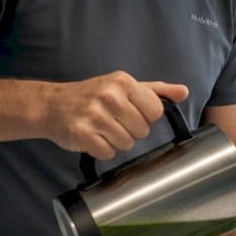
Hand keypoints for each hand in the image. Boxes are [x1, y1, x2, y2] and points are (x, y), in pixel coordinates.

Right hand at [41, 70, 187, 159]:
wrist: (51, 105)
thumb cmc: (91, 95)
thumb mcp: (123, 85)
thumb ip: (155, 90)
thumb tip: (184, 92)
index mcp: (123, 82)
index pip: (156, 111)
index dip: (146, 117)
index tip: (131, 112)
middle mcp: (109, 96)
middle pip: (142, 131)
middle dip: (130, 130)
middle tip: (113, 121)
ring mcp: (95, 116)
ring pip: (126, 144)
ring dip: (115, 141)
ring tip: (101, 129)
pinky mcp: (83, 135)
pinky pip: (108, 153)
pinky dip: (101, 150)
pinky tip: (92, 137)